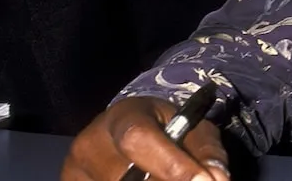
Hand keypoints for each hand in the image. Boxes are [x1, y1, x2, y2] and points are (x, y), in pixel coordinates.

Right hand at [61, 96, 228, 180]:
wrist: (130, 129)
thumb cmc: (167, 128)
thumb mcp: (193, 130)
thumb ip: (207, 153)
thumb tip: (217, 180)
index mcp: (122, 116)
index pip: (139, 140)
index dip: (172, 166)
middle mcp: (90, 143)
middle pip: (127, 178)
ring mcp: (74, 171)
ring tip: (166, 177)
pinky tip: (148, 180)